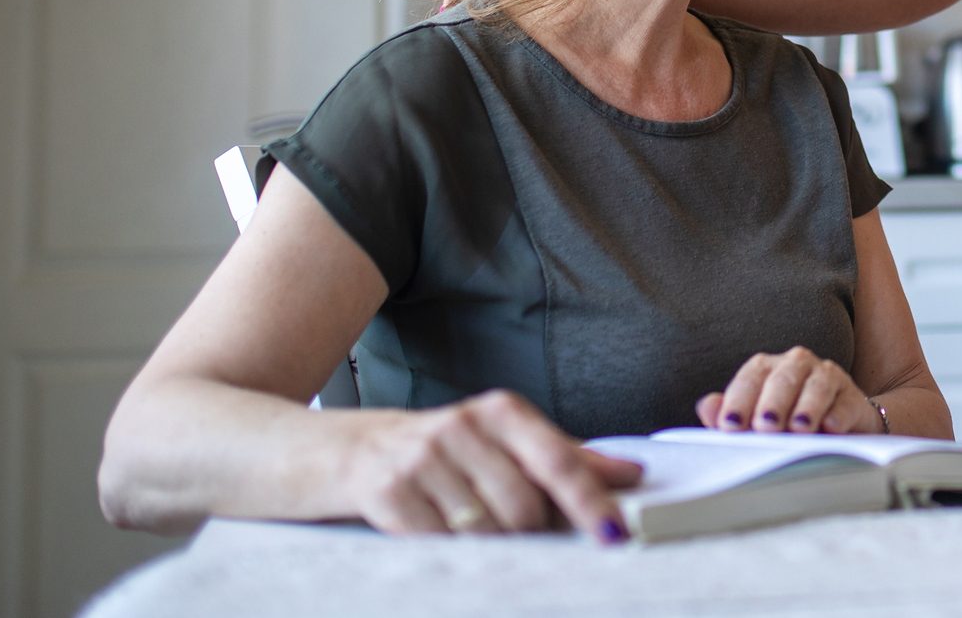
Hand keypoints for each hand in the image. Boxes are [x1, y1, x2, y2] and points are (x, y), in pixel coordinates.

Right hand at [345, 389, 642, 537]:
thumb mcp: (496, 443)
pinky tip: (434, 534)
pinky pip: (438, 542)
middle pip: (524, 505)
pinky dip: (446, 551)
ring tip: (468, 528)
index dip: (590, 500)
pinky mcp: (385, 490)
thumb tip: (630, 475)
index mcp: (500, 411)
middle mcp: (462, 425)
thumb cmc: (430, 452)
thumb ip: (563, 458)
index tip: (615, 532)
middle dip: (529, 535)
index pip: (559, 460)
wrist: (331, 452)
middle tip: (515, 537)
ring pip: (485, 529)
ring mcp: (421, 457)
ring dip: (488, 545)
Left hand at [694, 347, 882, 434]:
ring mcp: (827, 377)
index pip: (750, 379)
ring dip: (807, 407)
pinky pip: (846, 402)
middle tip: (765, 427)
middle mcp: (797, 365)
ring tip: (799, 429)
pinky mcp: (852, 396)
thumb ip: (728, 414)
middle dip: (772, 403)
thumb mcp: (754, 420)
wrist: (837, 424)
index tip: (729, 426)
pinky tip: (831, 428)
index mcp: (767, 368)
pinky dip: (838, 415)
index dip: (738, 402)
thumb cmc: (786, 422)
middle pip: (783, 378)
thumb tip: (707, 408)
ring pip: (817, 384)